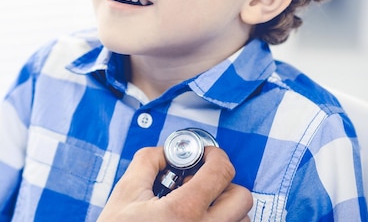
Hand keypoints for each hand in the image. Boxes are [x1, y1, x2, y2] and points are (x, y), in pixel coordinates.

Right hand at [97, 146, 251, 221]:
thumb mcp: (125, 193)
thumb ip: (148, 162)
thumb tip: (167, 152)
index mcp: (183, 212)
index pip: (221, 173)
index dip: (216, 155)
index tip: (207, 154)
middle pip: (242, 198)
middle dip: (224, 182)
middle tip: (202, 181)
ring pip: (240, 220)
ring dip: (225, 207)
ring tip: (197, 205)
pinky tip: (195, 220)